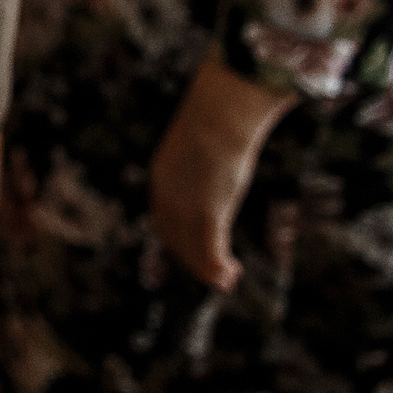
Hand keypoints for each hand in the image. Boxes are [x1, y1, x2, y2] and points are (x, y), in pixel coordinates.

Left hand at [149, 52, 296, 290]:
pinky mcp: (207, 212)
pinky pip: (209, 250)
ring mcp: (185, 205)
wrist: (220, 112)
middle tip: (214, 274)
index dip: (177, 238)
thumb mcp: (206, 139)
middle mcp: (167, 194)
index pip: (163, 218)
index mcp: (163, 176)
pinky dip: (216, 268)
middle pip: (173, 237)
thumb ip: (209, 150)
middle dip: (192, 259)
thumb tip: (226, 136)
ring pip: (190, 248)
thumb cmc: (219, 118)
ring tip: (226, 280)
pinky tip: (229, 275)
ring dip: (206, 270)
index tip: (194, 249)